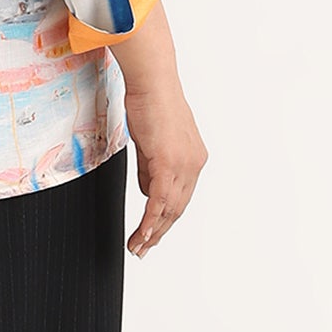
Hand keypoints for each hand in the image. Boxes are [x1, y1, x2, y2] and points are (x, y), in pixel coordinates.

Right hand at [120, 78, 206, 254]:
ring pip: (169, 209)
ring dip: (152, 231)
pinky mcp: (169, 162)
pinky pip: (160, 200)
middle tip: (143, 249)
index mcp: (193, 159)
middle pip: (177, 209)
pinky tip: (143, 233)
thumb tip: (149, 190)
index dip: (165, 219)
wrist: (153, 82)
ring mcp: (184, 164)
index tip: (152, 234)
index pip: (180, 197)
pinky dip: (151, 219)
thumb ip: (151, 169)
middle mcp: (194, 164)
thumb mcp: (151, 142)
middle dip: (159, 232)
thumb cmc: (150, 103)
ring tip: (138, 246)